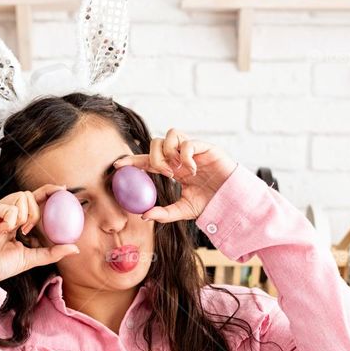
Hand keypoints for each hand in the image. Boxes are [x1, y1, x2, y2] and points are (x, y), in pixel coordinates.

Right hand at [0, 185, 79, 283]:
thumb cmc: (0, 266)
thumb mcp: (32, 258)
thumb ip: (52, 252)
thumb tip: (75, 248)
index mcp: (15, 220)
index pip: (33, 200)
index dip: (47, 191)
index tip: (63, 189)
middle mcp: (5, 212)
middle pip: (29, 196)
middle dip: (35, 213)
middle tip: (26, 231)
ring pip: (21, 197)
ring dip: (23, 217)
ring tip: (12, 232)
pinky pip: (9, 207)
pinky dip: (10, 221)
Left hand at [115, 129, 235, 224]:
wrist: (232, 201)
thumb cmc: (210, 202)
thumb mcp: (183, 210)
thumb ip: (164, 213)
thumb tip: (144, 215)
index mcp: (173, 169)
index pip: (148, 160)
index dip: (133, 160)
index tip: (117, 165)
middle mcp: (180, 156)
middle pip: (156, 143)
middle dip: (154, 158)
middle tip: (163, 174)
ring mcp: (192, 150)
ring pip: (170, 135)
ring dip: (168, 153)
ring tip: (176, 170)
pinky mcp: (206, 147)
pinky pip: (188, 142)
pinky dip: (185, 156)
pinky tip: (192, 170)